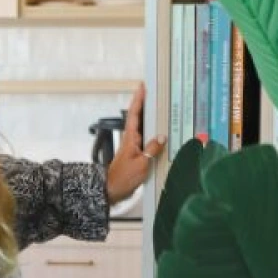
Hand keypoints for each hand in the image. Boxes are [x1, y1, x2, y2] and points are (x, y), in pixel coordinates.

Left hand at [106, 82, 166, 203]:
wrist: (112, 191)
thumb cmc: (123, 178)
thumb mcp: (141, 163)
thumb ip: (152, 149)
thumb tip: (162, 136)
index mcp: (130, 137)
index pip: (134, 114)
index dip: (138, 99)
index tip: (143, 86)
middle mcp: (131, 139)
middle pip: (140, 118)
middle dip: (148, 105)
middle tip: (159, 93)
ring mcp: (134, 147)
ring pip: (145, 128)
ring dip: (153, 119)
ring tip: (165, 109)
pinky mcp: (137, 155)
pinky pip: (148, 140)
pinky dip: (155, 134)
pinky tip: (164, 134)